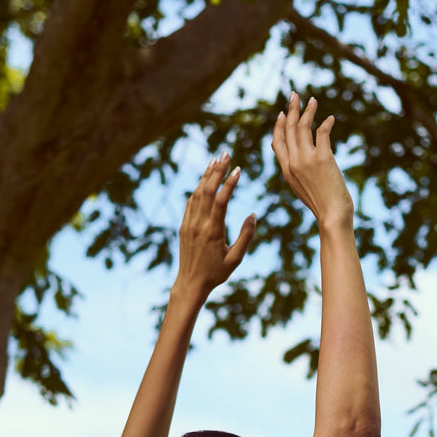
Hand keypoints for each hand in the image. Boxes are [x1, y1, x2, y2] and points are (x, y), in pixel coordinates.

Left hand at [175, 154, 255, 297]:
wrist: (190, 283)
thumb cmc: (216, 273)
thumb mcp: (236, 259)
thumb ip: (246, 236)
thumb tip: (253, 215)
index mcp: (213, 231)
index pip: (221, 200)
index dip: (229, 183)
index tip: (238, 169)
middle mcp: (199, 224)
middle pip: (207, 190)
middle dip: (216, 170)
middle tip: (225, 153)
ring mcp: (189, 223)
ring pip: (197, 193)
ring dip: (206, 175)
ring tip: (215, 160)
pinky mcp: (183, 226)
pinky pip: (191, 202)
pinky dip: (198, 188)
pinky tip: (204, 180)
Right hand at [271, 93, 353, 228]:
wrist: (332, 215)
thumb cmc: (323, 205)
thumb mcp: (304, 188)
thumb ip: (301, 171)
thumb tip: (308, 158)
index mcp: (287, 171)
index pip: (277, 143)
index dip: (278, 126)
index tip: (282, 113)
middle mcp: (293, 163)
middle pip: (288, 129)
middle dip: (291, 109)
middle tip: (295, 95)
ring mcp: (307, 160)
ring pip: (302, 127)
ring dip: (308, 111)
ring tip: (313, 100)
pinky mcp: (323, 158)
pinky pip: (322, 132)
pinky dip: (326, 123)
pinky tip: (330, 119)